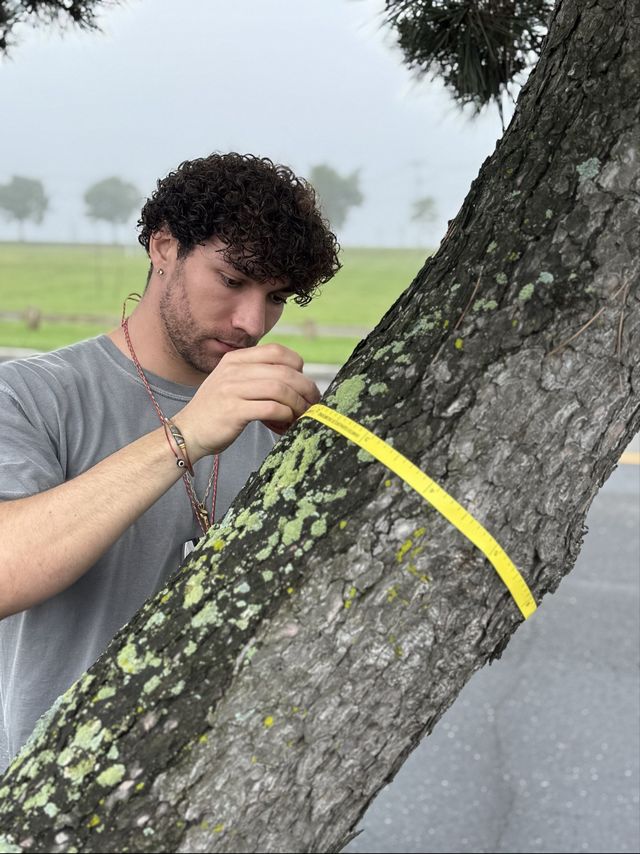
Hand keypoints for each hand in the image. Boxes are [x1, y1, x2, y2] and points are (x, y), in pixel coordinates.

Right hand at [172, 343, 319, 458]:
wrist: (187, 432)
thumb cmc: (217, 411)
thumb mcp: (232, 383)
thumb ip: (256, 375)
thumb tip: (295, 380)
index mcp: (236, 359)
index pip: (276, 351)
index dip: (297, 365)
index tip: (303, 383)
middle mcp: (234, 370)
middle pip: (284, 371)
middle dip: (305, 388)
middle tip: (312, 402)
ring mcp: (232, 390)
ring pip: (280, 389)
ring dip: (297, 404)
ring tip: (301, 415)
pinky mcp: (233, 411)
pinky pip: (270, 408)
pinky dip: (285, 415)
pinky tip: (285, 422)